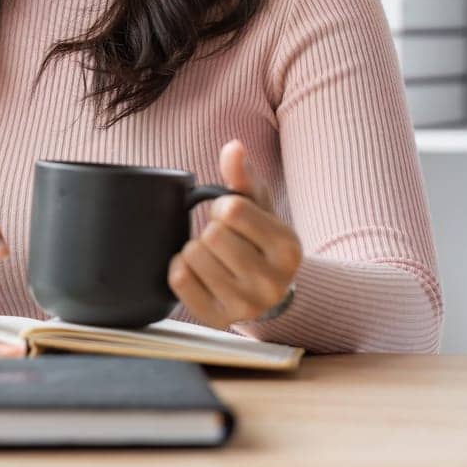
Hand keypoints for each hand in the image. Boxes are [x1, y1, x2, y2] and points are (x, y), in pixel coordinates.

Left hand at [168, 139, 301, 330]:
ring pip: (192, 256)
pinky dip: (180, 268)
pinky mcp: (218, 319)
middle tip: (223, 240)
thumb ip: (244, 176)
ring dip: (195, 248)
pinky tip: (200, 271)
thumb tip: (232, 147)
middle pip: (210, 234)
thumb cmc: (261, 239)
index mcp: (288, 248)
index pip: (232, 210)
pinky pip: (179, 280)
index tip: (231, 216)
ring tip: (214, 256)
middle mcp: (272, 282)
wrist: (271, 291)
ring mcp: (246, 306)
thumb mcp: (261, 207)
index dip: (223, 207)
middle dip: (210, 229)